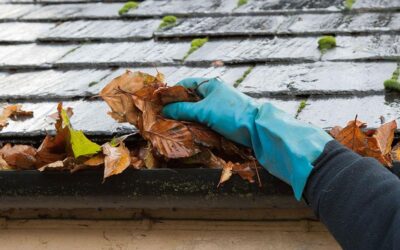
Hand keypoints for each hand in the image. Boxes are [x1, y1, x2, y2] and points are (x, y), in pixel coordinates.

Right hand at [163, 77, 331, 199]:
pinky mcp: (222, 120)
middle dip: (177, 108)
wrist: (258, 129)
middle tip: (162, 118)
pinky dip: (195, 125)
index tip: (158, 104)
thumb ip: (183, 110)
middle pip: (189, 99)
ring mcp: (218, 107)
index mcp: (210, 85)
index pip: (185, 85)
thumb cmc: (232, 114)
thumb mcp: (204, 111)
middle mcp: (214, 94)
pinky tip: (188, 132)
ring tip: (172, 126)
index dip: (171, 93)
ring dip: (186, 118)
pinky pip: (204, 120)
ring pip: (196, 111)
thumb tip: (163, 111)